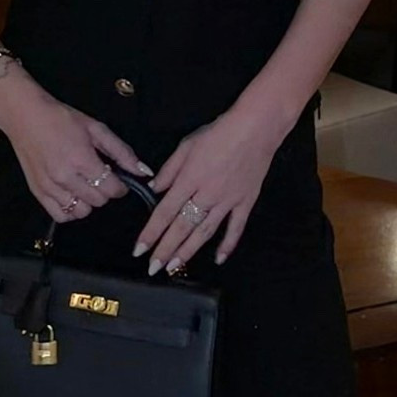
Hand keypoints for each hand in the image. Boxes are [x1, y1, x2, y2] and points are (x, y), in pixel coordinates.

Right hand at [0, 69, 153, 223]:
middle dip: (105, 192)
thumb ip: (121, 152)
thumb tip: (143, 171)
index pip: (111, 189)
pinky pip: (60, 216)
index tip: (118, 180)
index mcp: (81, 159)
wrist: (24, 116)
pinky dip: (70, 210)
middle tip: (101, 178)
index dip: (120, 187)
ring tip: (85, 186)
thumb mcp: (95, 128)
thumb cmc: (60, 118)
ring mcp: (49, 187)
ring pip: (81, 212)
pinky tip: (73, 196)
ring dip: (89, 202)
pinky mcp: (37, 192)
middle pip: (98, 201)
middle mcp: (65, 177)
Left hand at [133, 101, 282, 273]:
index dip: (150, 233)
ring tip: (174, 267)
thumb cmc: (220, 132)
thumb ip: (169, 170)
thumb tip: (154, 189)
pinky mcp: (245, 202)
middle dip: (165, 250)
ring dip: (188, 251)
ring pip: (204, 232)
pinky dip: (227, 245)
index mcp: (189, 179)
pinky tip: (218, 259)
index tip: (139, 250)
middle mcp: (206, 194)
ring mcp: (227, 201)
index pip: (164, 212)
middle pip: (181, 227)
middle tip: (153, 268)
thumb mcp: (187, 145)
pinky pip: (235, 228)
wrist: (256, 128)